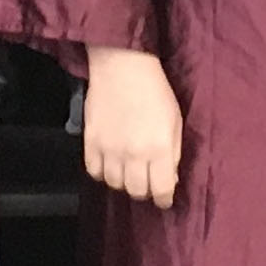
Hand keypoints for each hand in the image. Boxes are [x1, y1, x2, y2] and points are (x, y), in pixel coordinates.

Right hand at [84, 45, 184, 206]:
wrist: (122, 66)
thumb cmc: (154, 90)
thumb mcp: (175, 120)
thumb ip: (173, 152)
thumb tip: (169, 177)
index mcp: (159, 148)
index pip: (161, 189)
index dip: (164, 198)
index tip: (164, 198)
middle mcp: (134, 154)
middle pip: (137, 191)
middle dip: (145, 190)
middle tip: (147, 182)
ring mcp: (110, 149)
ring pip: (114, 184)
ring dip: (123, 181)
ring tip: (128, 170)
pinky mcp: (91, 142)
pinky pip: (94, 171)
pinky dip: (102, 172)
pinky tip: (110, 163)